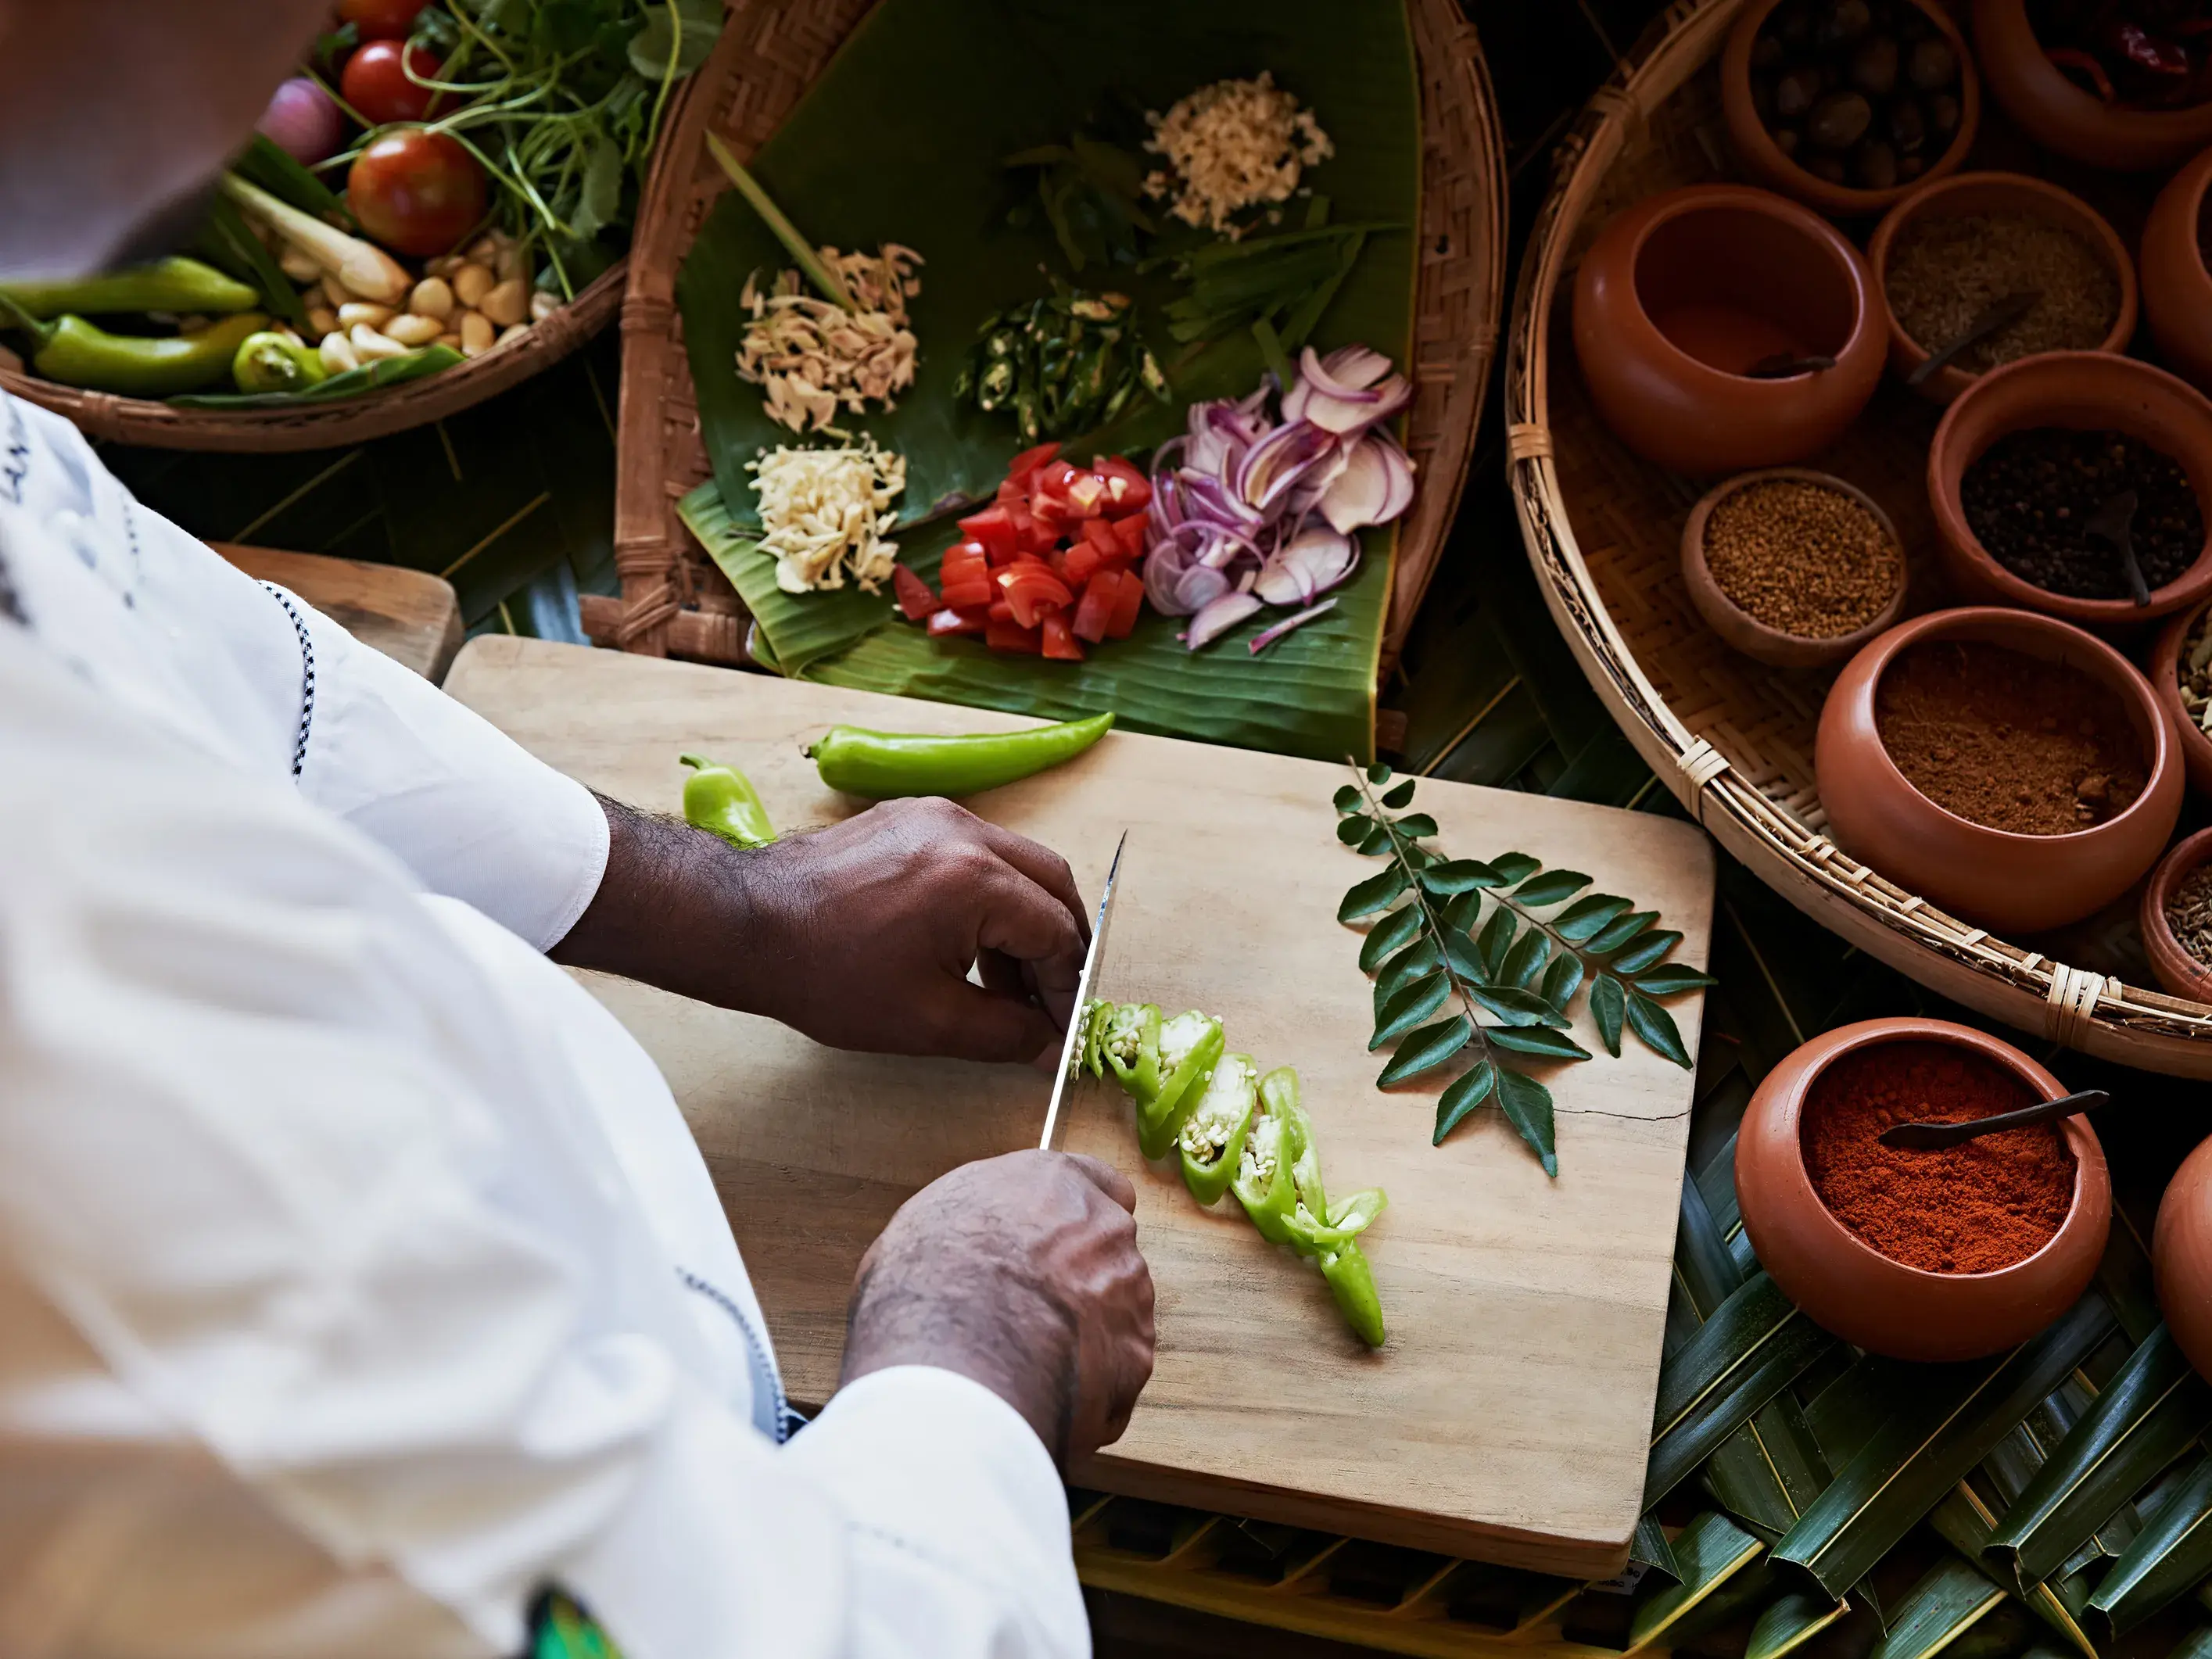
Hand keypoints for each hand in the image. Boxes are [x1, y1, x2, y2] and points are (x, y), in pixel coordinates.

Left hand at [553, 796, 1089, 1063]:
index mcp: (977, 879)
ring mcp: (935, 816)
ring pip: (1015, 863)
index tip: (1061, 1026)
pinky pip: (974, 851)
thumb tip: (1046, 1044)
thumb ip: (1003, 1033)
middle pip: (1050, 882)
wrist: (745, 926)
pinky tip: (966, 946)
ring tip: (1004, 984)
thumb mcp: (927, 1021)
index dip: (1066, 987)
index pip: (1057, 932)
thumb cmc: (826, 973)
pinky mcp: (908, 818)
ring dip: (1024, 921)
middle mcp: (965, 831)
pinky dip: (988, 896)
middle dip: (1060, 944)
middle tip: (1052, 998)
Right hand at [840, 1151, 1154, 1467]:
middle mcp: (1103, 1228)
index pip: (1095, 1183)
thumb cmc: (929, 1286)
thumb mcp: (925, 1225)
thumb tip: (956, 1249)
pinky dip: (1090, 1384)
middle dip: (1078, 1279)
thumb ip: (970, 1225)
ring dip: (1085, 1332)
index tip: (1058, 1241)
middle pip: (1106, 1250)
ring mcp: (1129, 1291)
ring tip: (1027, 1362)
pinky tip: (1043, 1393)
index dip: (1076, 1218)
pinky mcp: (1136, 1355)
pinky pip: (1117, 1369)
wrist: (957, 1362)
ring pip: (1117, 1310)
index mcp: (1053, 1183)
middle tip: (1028, 1311)